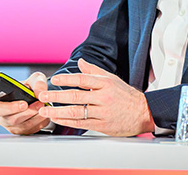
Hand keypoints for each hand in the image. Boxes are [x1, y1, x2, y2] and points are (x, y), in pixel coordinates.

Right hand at [0, 71, 50, 134]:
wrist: (41, 101)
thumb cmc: (32, 89)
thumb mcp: (36, 80)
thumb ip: (38, 82)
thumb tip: (40, 92)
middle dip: (12, 108)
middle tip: (24, 104)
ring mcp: (7, 122)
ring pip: (14, 122)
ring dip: (29, 114)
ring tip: (40, 105)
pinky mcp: (18, 130)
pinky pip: (25, 129)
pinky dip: (36, 121)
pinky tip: (43, 114)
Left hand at [37, 58, 154, 135]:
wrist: (143, 113)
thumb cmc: (126, 95)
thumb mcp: (112, 79)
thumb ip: (94, 71)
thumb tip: (80, 62)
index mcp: (105, 83)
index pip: (82, 79)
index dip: (67, 79)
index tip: (54, 79)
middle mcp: (103, 97)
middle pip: (76, 96)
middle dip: (56, 96)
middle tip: (43, 96)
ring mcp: (102, 112)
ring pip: (76, 112)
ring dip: (58, 111)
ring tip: (45, 110)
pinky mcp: (102, 125)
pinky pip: (81, 124)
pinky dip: (67, 122)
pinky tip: (57, 119)